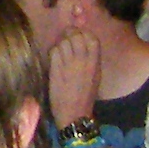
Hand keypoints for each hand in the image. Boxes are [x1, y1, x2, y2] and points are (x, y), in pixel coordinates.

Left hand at [44, 17, 101, 132]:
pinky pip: (53, 51)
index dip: (84, 33)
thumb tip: (83, 42)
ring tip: (60, 51)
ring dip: (60, 44)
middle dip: (69, 34)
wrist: (74, 114)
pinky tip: (54, 59)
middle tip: (65, 39)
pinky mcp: (56, 69)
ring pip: (63, 42)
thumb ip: (90, 59)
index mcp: (95, 64)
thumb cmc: (85, 96)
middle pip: (75, 36)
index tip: (79, 36)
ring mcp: (69, 64)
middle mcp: (83, 61)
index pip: (92, 38)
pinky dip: (53, 52)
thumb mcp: (94, 76)